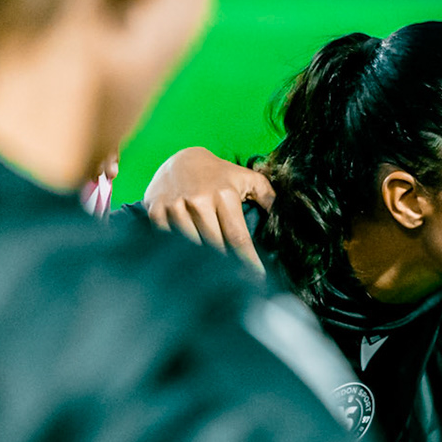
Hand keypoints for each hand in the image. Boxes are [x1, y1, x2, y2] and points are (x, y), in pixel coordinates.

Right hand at [142, 147, 275, 269]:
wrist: (179, 160)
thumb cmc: (219, 175)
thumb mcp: (246, 179)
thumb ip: (268, 196)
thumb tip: (285, 215)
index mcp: (224, 194)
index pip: (238, 238)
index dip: (247, 262)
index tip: (256, 279)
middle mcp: (199, 200)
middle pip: (215, 247)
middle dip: (227, 266)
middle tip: (236, 281)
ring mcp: (175, 206)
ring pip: (191, 247)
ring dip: (201, 262)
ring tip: (212, 275)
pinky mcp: (156, 212)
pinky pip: (169, 242)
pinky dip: (178, 252)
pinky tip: (187, 259)